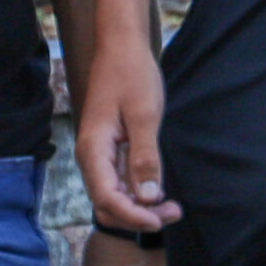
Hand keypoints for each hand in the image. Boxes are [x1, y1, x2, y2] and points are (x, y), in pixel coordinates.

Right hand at [75, 30, 181, 233]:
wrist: (122, 46)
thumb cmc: (132, 74)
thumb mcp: (144, 115)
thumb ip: (144, 158)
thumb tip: (148, 199)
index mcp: (93, 148)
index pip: (106, 198)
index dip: (132, 216)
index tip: (160, 219)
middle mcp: (92, 157)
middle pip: (107, 205)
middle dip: (137, 217)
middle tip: (173, 213)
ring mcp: (101, 155)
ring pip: (114, 197)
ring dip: (140, 208)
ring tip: (172, 207)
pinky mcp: (112, 150)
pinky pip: (121, 182)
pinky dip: (139, 193)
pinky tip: (161, 191)